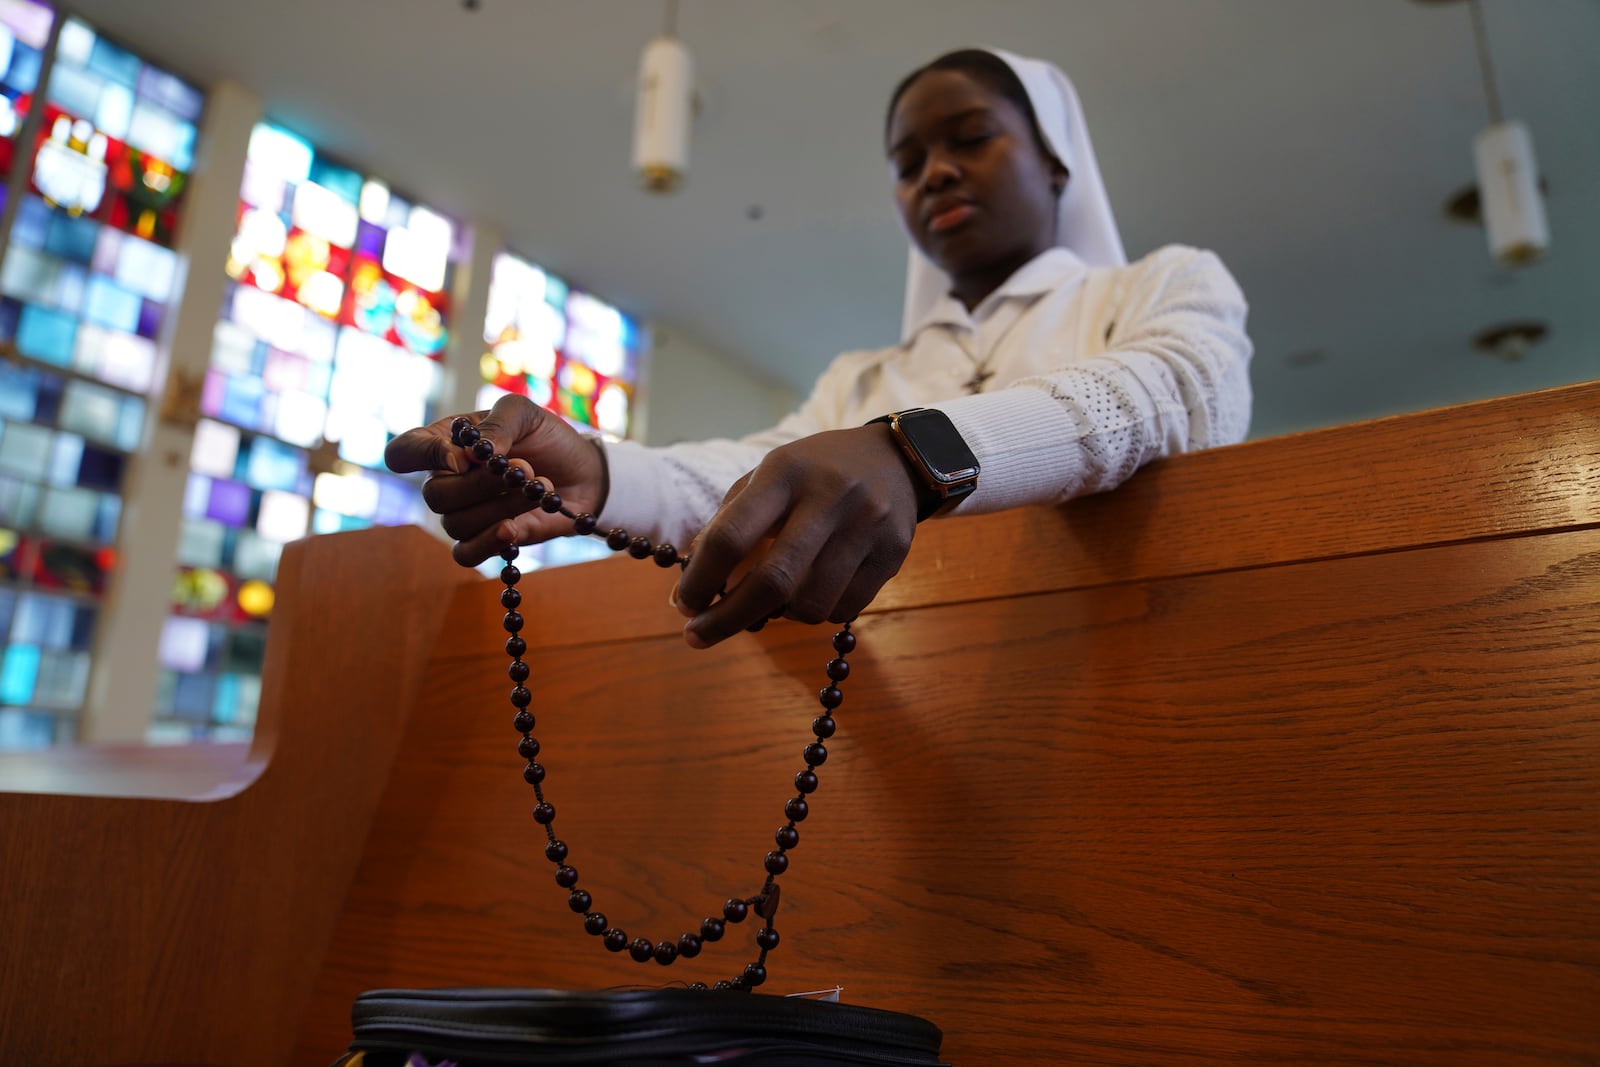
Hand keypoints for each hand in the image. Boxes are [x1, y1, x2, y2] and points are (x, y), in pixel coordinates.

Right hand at [385, 394, 605, 565]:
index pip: (404, 452)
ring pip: (458, 523)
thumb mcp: (525, 414)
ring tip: (539, 488)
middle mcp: (447, 480)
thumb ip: (498, 424)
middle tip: (523, 467)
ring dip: (503, 505)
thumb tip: (472, 454)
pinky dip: (488, 543)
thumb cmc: (546, 438)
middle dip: (482, 484)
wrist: (583, 473)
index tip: (465, 456)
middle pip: (435, 495)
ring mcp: (464, 513)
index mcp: (444, 443)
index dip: (426, 456)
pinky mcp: (485, 541)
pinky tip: (513, 528)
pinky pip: (466, 554)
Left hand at [673, 425, 920, 647]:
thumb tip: (685, 592)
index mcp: (785, 473)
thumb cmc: (814, 473)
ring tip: (772, 601)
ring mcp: (866, 527)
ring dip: (779, 616)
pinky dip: (816, 612)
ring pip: (811, 605)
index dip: (700, 579)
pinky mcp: (892, 554)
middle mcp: (829, 498)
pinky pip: (844, 609)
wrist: (898, 458)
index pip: (732, 535)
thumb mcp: (768, 477)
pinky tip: (812, 592)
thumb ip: (726, 525)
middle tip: (698, 637)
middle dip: (727, 619)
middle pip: (772, 582)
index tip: (684, 606)